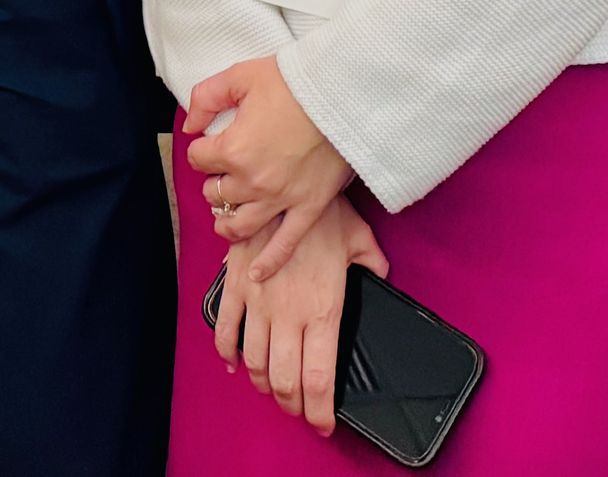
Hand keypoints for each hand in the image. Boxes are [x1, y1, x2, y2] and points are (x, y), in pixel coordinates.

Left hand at [188, 55, 353, 277]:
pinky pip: (285, 244)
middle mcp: (252, 181)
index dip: (201, 150)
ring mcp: (281, 199)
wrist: (344, 96)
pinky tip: (256, 274)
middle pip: (217, 193)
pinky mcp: (308, 208)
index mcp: (233, 149)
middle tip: (222, 174)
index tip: (209, 144)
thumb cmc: (294, 83)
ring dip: (227, 221)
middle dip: (215, 183)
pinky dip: (268, 262)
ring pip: (241, 224)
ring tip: (225, 217)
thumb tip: (190, 125)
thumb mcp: (240, 76)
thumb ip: (206, 98)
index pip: (198, 159)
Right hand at [210, 196, 388, 437]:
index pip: (318, 379)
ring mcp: (258, 300)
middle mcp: (289, 314)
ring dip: (262, 383)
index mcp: (323, 311)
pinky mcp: (236, 284)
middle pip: (285, 380)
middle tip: (298, 408)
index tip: (322, 424)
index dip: (318, 412)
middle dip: (291, 405)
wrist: (282, 183)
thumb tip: (382, 277)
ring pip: (254, 361)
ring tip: (272, 387)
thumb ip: (373, 265)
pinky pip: (226, 327)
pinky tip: (234, 361)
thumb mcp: (360, 240)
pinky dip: (227, 351)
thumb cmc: (324, 210)